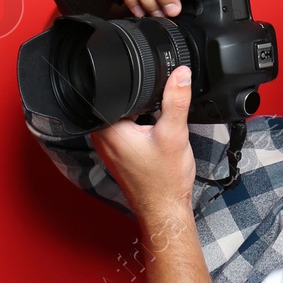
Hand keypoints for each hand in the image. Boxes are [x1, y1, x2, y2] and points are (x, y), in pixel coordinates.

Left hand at [91, 64, 196, 221]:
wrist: (165, 209)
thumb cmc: (164, 181)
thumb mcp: (174, 133)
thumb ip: (176, 100)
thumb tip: (180, 74)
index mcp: (108, 129)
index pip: (116, 91)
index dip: (140, 90)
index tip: (155, 105)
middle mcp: (102, 137)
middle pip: (122, 102)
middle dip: (145, 105)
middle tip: (158, 126)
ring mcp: (108, 146)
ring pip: (127, 116)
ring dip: (144, 118)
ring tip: (156, 136)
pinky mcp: (118, 153)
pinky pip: (128, 129)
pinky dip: (143, 130)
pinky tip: (154, 143)